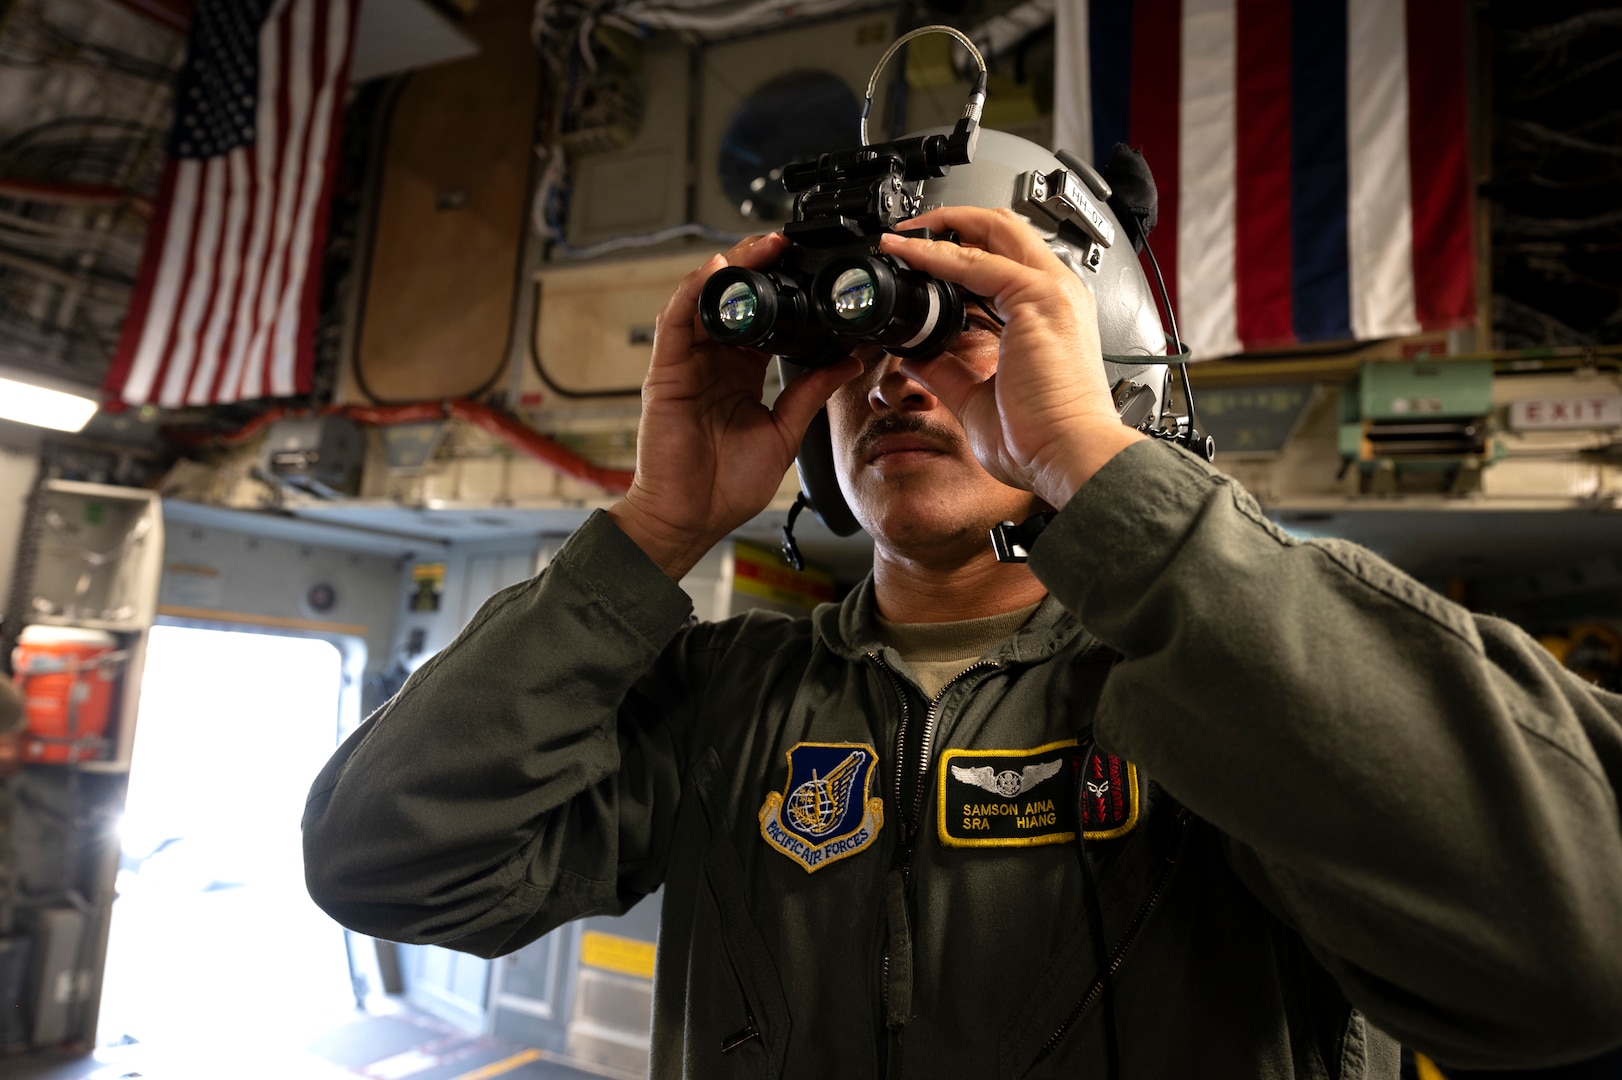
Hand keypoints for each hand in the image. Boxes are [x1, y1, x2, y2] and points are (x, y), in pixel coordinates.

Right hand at [610, 234, 861, 579]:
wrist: (690, 518)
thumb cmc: (725, 486)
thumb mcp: (783, 432)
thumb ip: (810, 393)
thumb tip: (848, 361)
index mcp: (741, 373)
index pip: (765, 317)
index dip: (786, 289)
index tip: (815, 270)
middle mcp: (713, 361)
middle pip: (735, 298)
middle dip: (760, 266)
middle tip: (792, 243)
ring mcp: (687, 363)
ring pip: (706, 297)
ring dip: (734, 267)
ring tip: (765, 246)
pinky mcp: (665, 370)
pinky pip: (677, 319)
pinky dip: (696, 290)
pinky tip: (718, 269)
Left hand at [878, 207, 1144, 508]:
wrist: (1070, 454)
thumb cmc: (1043, 438)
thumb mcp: (978, 399)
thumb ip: (949, 373)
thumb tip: (917, 360)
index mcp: (1048, 314)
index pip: (1004, 259)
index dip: (959, 249)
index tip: (919, 258)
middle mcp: (1056, 294)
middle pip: (1004, 229)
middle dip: (952, 220)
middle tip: (907, 232)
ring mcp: (1051, 292)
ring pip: (995, 230)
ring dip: (943, 226)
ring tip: (902, 235)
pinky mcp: (1037, 299)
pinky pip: (977, 262)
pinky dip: (939, 254)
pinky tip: (911, 255)